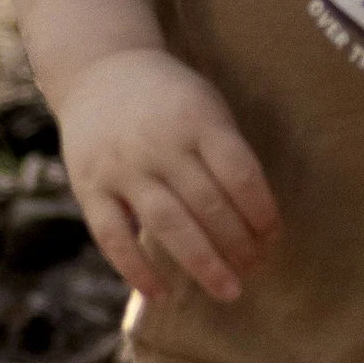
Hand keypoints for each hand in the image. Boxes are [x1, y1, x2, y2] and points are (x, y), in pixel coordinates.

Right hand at [54, 46, 280, 306]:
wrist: (99, 69)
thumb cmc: (169, 100)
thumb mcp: (205, 107)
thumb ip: (226, 154)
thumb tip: (257, 221)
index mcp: (197, 120)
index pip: (239, 174)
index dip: (261, 212)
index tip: (273, 237)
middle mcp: (159, 144)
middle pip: (207, 205)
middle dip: (238, 244)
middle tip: (255, 268)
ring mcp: (122, 167)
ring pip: (166, 224)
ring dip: (201, 263)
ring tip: (228, 290)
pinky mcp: (89, 187)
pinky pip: (113, 236)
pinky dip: (137, 269)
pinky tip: (162, 293)